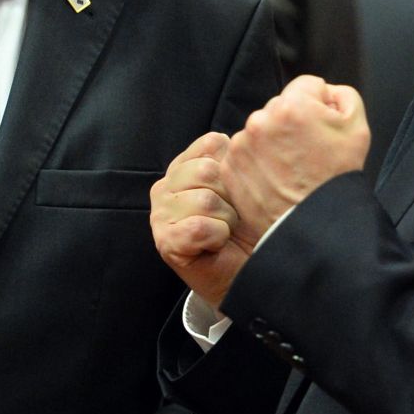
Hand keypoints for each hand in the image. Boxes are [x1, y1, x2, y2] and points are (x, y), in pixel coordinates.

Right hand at [151, 131, 258, 305]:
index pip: (212, 144)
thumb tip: (253, 138)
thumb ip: (238, 158)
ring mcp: (160, 214)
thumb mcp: (244, 184)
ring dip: (227, 220)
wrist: (247, 275)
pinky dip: (217, 238)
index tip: (239, 193)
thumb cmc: (249, 229)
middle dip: (232, 197)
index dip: (236, 168)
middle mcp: (166, 185)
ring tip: (226, 232)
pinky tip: (215, 245)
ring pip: (205, 199)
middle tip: (233, 218)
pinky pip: (199, 227)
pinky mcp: (165, 241)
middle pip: (208, 171)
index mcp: (185, 166)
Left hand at [222, 75, 368, 237]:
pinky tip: (274, 177)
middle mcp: (261, 120)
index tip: (321, 128)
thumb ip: (342, 95)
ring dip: (273, 142)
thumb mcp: (358, 127)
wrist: (312, 223)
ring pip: (261, 130)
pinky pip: (245, 153)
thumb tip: (324, 91)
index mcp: (293, 106)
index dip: (319, 106)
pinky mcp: (230, 166)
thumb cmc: (335, 178)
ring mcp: (241, 144)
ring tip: (290, 168)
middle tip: (307, 152)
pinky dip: (257, 162)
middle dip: (293, 124)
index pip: (306, 86)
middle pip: (281, 107)